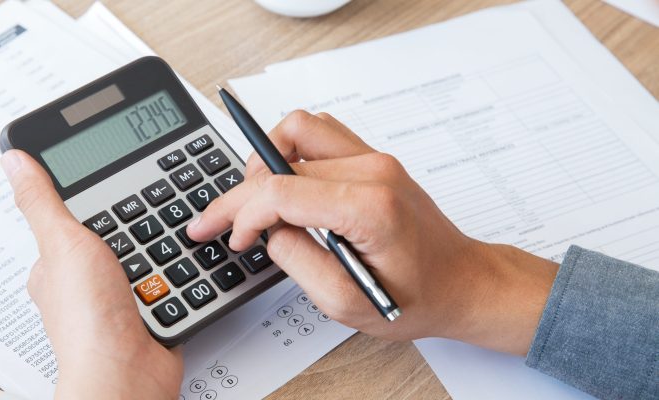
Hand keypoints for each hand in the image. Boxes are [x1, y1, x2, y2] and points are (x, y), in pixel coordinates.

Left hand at [1, 150, 182, 398]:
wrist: (128, 375)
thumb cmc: (88, 324)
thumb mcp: (63, 243)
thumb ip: (42, 201)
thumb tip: (14, 161)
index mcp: (55, 265)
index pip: (73, 217)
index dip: (96, 200)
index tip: (116, 187)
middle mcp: (84, 284)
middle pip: (116, 233)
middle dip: (136, 226)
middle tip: (145, 221)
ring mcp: (117, 299)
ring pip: (146, 255)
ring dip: (160, 251)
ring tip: (162, 248)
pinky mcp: (149, 312)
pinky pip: (169, 280)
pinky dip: (176, 276)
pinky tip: (176, 272)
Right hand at [188, 110, 558, 355]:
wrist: (462, 282)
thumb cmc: (417, 297)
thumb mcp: (346, 303)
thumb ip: (297, 262)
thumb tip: (267, 230)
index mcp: (369, 207)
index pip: (280, 191)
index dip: (242, 215)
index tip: (231, 237)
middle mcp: (373, 170)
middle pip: (281, 158)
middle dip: (240, 192)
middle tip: (216, 219)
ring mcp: (375, 158)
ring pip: (298, 128)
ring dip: (266, 160)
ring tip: (254, 200)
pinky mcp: (373, 157)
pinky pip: (318, 134)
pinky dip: (290, 154)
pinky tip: (282, 186)